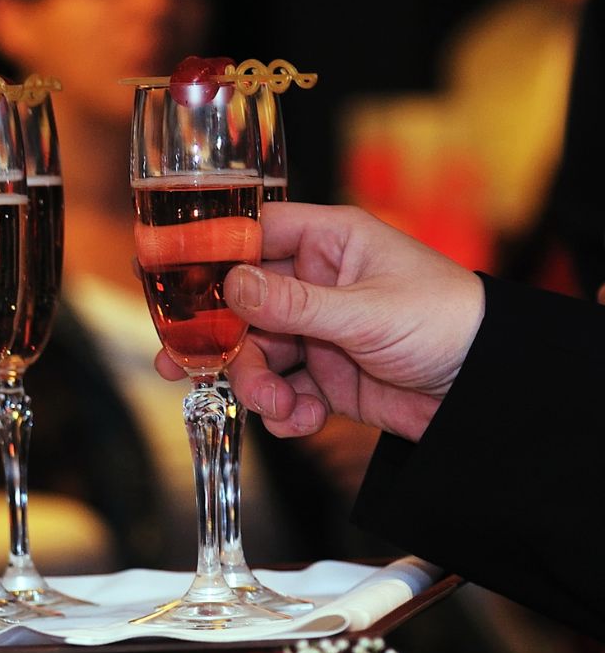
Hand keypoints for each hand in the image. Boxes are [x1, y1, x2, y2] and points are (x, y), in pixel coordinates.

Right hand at [154, 203, 483, 440]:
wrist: (490, 392)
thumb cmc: (449, 323)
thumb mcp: (366, 312)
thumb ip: (293, 303)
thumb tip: (231, 285)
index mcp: (329, 243)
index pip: (251, 234)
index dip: (205, 252)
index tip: (161, 273)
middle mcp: (316, 282)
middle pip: (239, 305)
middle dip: (220, 341)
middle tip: (184, 365)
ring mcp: (318, 331)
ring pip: (255, 354)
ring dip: (255, 384)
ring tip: (275, 405)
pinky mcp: (326, 377)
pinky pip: (281, 391)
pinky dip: (284, 410)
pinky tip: (302, 419)